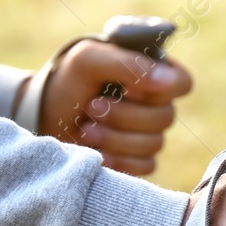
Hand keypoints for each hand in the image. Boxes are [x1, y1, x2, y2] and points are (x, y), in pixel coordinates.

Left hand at [38, 40, 193, 175]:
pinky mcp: (137, 158)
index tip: (127, 88)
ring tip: (85, 128)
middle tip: (92, 107)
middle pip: (165, 117)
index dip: (158, 90)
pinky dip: (117, 159)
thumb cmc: (68, 79)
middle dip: (123, 115)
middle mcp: (156, 103)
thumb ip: (128, 63)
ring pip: (154, 144)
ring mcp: (148, 133)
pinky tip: (94, 150)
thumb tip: (165, 81)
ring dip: (114, 137)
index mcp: (152, 72)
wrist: (44, 114)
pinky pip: (145, 166)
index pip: (182, 83)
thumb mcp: (89, 59)